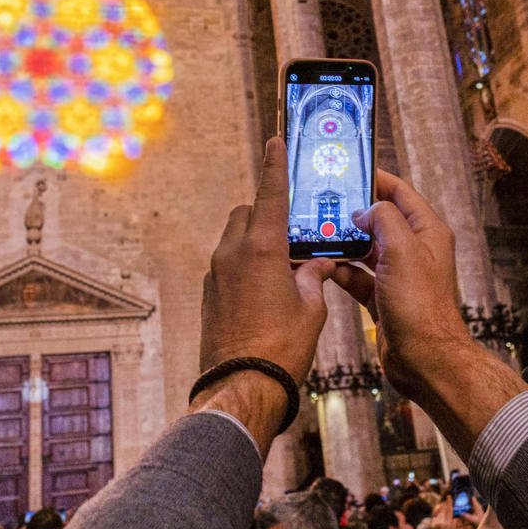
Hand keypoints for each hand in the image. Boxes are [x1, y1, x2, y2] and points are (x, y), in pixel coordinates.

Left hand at [195, 137, 334, 450]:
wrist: (242, 387)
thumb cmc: (281, 349)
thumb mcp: (311, 309)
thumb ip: (313, 277)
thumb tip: (317, 265)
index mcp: (261, 249)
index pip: (271, 194)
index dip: (275, 165)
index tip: (274, 140)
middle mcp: (232, 254)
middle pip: (248, 213)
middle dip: (268, 214)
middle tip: (295, 230)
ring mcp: (216, 274)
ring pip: (235, 239)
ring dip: (257, 241)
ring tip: (286, 264)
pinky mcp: (210, 294)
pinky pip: (228, 265)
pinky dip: (246, 265)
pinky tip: (268, 288)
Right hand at [330, 169, 527, 451]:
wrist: (425, 361)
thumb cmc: (420, 307)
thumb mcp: (402, 252)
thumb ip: (383, 220)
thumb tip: (363, 210)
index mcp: (426, 232)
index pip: (400, 193)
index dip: (376, 178)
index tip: (348, 169)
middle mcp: (414, 250)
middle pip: (379, 219)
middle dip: (352, 211)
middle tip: (321, 200)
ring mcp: (397, 275)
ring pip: (365, 248)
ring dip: (342, 241)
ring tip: (314, 230)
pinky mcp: (382, 297)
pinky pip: (357, 276)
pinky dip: (341, 269)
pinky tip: (320, 265)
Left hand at [427, 498, 458, 528]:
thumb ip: (453, 522)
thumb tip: (453, 516)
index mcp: (449, 523)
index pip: (449, 509)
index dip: (449, 502)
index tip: (448, 496)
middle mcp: (442, 522)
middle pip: (443, 511)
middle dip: (444, 510)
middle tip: (446, 513)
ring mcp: (436, 523)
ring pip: (438, 514)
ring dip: (440, 516)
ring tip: (443, 524)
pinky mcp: (431, 525)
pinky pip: (434, 519)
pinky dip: (437, 520)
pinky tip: (439, 526)